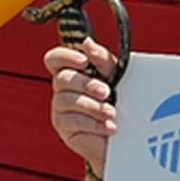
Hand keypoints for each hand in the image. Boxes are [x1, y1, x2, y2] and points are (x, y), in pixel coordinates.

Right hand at [46, 38, 117, 179]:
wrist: (125, 136)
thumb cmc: (120, 100)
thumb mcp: (116, 76)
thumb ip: (102, 60)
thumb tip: (87, 44)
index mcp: (72, 71)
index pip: (54, 59)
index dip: (64, 56)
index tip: (84, 61)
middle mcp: (62, 89)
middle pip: (62, 79)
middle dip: (87, 84)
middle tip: (106, 92)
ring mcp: (60, 108)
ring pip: (68, 101)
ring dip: (93, 106)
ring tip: (112, 113)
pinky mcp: (64, 128)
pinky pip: (73, 121)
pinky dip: (94, 123)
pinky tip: (109, 126)